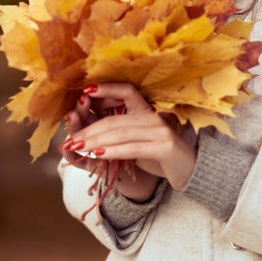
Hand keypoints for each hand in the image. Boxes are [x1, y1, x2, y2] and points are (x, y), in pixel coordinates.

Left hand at [64, 82, 195, 195]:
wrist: (190, 172)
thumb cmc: (160, 157)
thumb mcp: (137, 144)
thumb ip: (118, 137)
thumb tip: (86, 137)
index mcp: (147, 112)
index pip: (127, 91)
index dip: (107, 89)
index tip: (85, 91)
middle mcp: (153, 118)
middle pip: (115, 119)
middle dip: (90, 129)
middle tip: (71, 139)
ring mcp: (160, 131)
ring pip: (121, 133)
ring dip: (96, 140)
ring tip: (78, 147)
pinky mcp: (164, 147)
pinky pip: (132, 148)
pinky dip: (113, 151)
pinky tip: (98, 154)